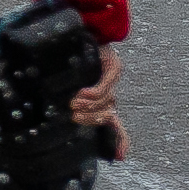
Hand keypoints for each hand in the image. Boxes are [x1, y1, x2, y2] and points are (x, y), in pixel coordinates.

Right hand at [69, 48, 127, 162]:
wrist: (75, 31)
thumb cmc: (67, 59)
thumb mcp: (68, 85)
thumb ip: (76, 102)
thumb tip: (73, 116)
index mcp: (101, 100)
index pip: (114, 124)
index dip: (120, 140)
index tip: (121, 157)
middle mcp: (109, 91)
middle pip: (107, 114)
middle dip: (91, 119)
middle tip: (73, 116)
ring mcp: (112, 78)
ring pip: (106, 101)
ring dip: (89, 105)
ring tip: (73, 103)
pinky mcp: (113, 65)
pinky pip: (106, 85)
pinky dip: (94, 92)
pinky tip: (81, 94)